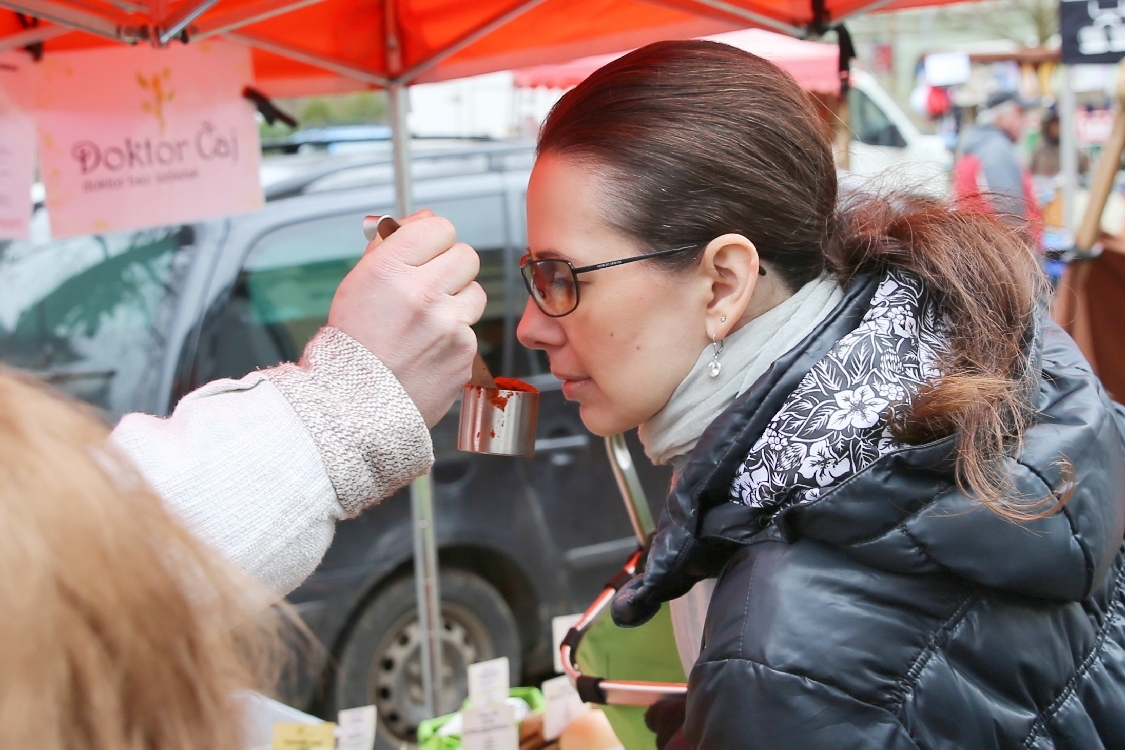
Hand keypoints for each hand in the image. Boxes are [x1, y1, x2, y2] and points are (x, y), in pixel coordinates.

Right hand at [328, 209, 485, 426]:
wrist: (353, 406)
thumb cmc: (352, 345)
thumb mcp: (358, 284)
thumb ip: (392, 245)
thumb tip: (426, 218)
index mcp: (390, 269)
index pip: (440, 227)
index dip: (433, 241)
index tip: (424, 255)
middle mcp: (423, 293)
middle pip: (467, 255)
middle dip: (451, 268)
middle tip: (429, 288)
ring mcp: (449, 325)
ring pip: (476, 292)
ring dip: (457, 302)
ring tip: (427, 323)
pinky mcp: (464, 353)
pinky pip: (471, 330)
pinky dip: (455, 338)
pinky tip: (428, 350)